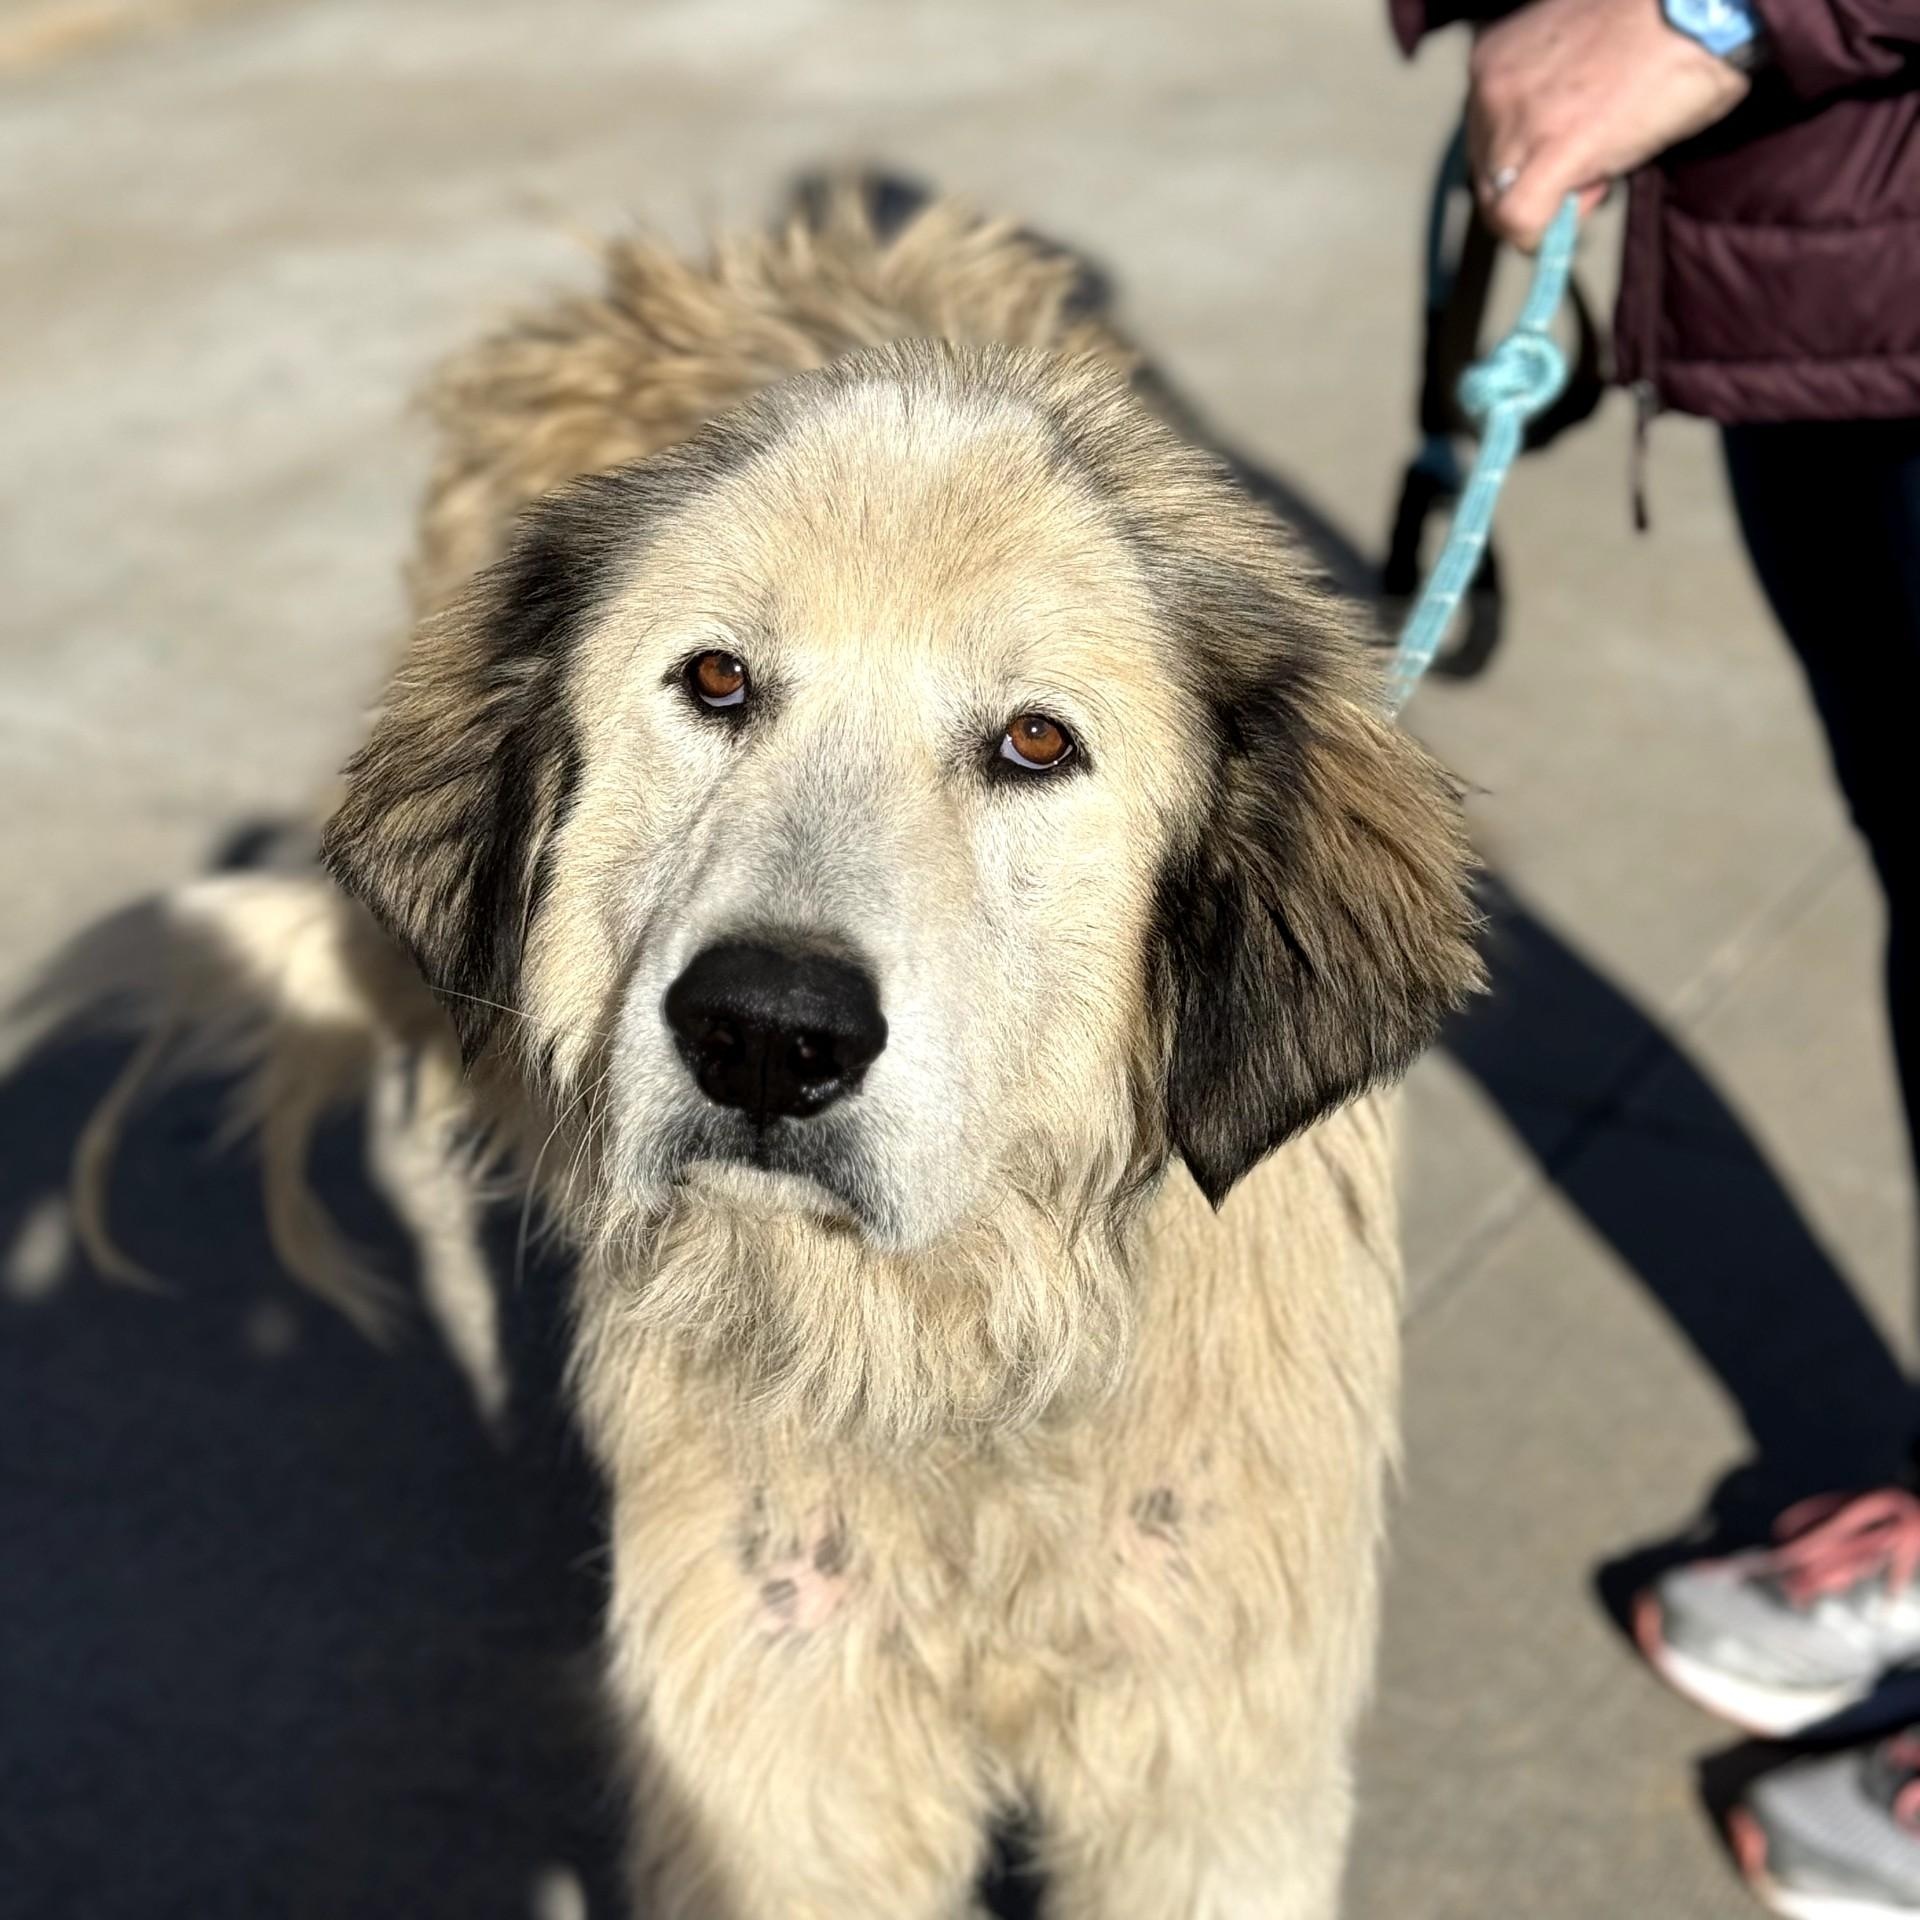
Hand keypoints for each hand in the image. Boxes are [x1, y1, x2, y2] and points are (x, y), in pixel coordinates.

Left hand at [1468, 0, 1751, 248]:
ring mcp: (1514, 119)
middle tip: (1593, 160)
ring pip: (1499, 203)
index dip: (1524, 158)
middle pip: (1487, 175)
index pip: (1483, 140)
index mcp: (1495, 57)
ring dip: (1550, 201)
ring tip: (1604, 161)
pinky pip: (1518, 222)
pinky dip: (1545, 235)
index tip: (1567, 147)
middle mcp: (1490, 86)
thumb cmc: (1658, 28)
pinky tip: (1588, 199)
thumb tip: (1543, 155)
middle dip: (1534, 183)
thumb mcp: (1575, 56)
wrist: (1704, 8)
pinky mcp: (1548, 151)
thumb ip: (1544, 99)